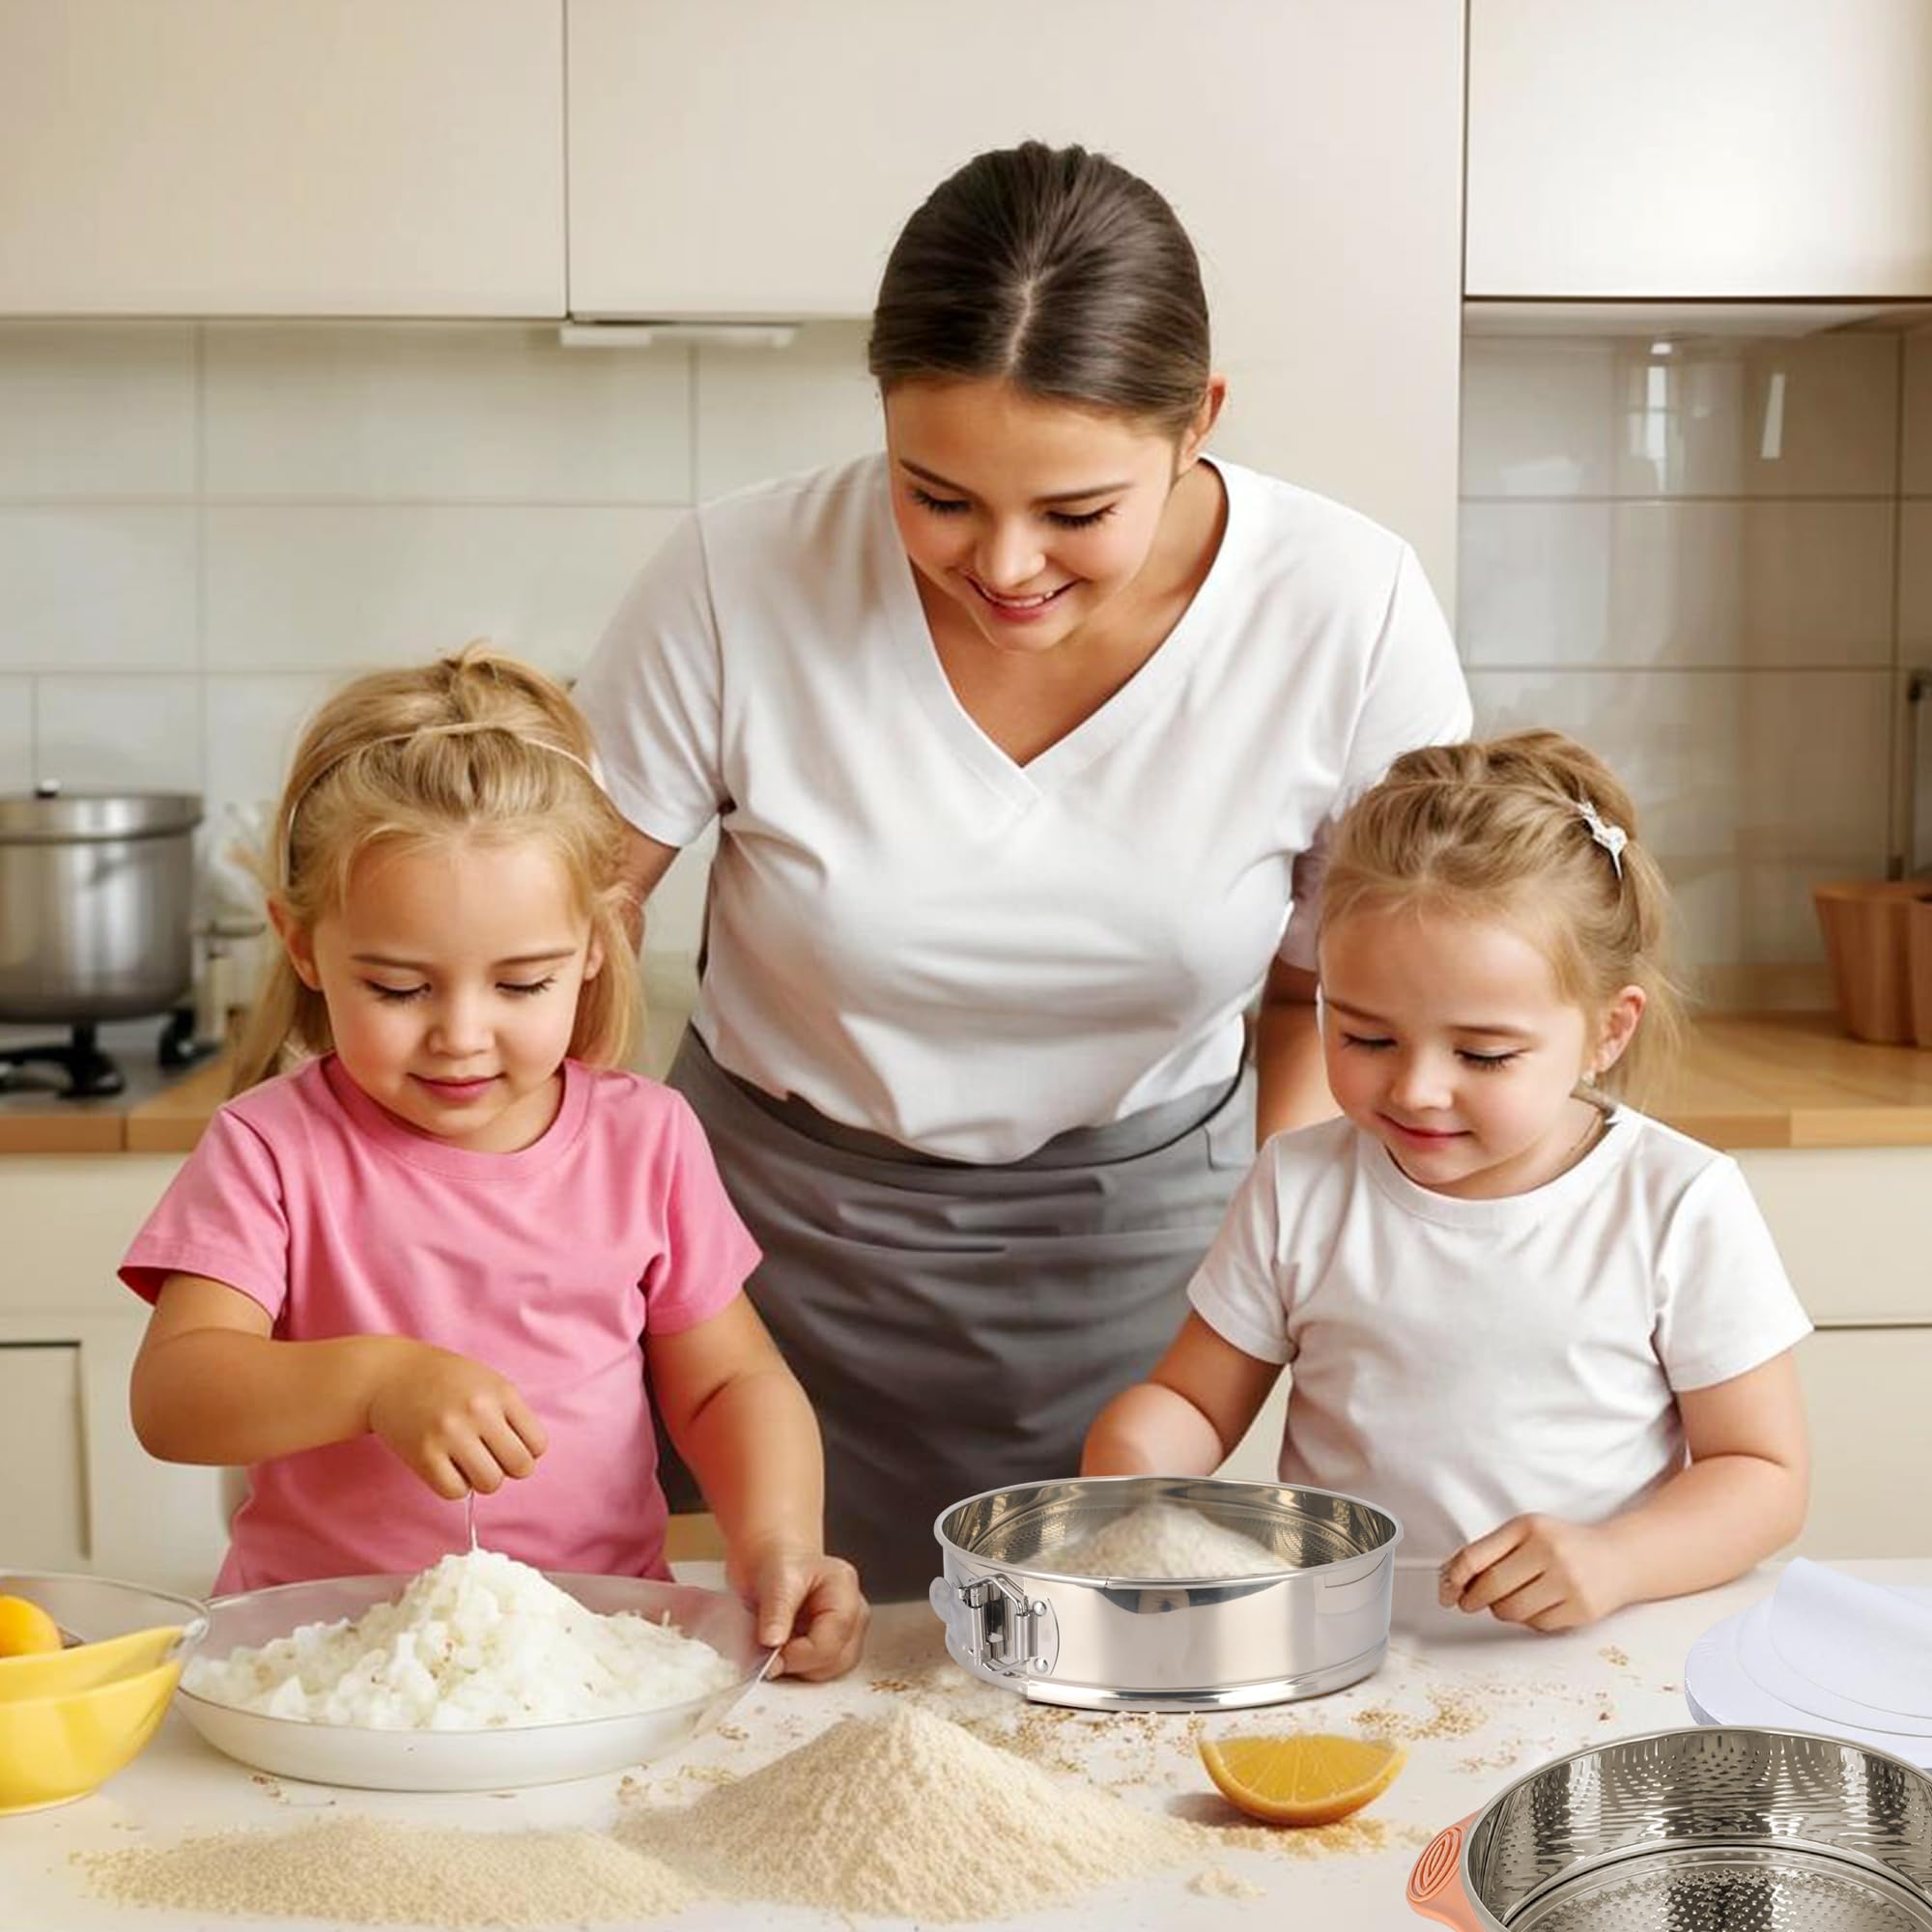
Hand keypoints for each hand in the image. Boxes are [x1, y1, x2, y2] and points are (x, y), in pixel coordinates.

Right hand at [365, 1342, 547, 1500]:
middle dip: (506, 1468)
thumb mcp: (487, 1383)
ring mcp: (450, 1434)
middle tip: (486, 1455)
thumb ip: (510, 1415)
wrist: (389, 1375)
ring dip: (481, 1479)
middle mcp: (479, 1411)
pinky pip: (456, 1491)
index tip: (505, 1443)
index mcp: (501, 1392)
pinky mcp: (423, 1455)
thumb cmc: (445, 1382)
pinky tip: (444, 1465)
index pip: (538, 1445)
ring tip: (465, 1459)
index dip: (524, 1450)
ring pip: (490, 1484)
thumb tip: (527, 1459)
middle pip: (520, 1467)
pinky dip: (454, 1485)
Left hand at [729, 1540, 868, 1681]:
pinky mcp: (841, 1648)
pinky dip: (802, 1669)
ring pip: (832, 1671)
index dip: (799, 1656)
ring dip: (801, 1668)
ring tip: (781, 1646)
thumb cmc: (781, 1567)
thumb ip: (775, 1613)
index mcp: (844, 1589)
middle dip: (800, 1664)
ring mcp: (852, 1633)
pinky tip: (788, 1651)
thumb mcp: (775, 1581)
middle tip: (771, 1653)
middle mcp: (856, 1613)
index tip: (771, 1657)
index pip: (831, 1640)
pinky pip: (824, 1672)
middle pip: (837, 1660)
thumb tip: (772, 1644)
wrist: (779, 1567)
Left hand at [1438, 1514, 1625, 1631]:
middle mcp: (1549, 1552)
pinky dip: (1529, 1619)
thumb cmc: (1564, 1544)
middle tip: (1468, 1602)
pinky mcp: (1581, 1609)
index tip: (1445, 1591)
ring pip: (1511, 1611)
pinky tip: (1538, 1604)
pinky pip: (1536, 1625)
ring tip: (1510, 1599)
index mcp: (1528, 1528)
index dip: (1453, 1578)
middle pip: (1491, 1588)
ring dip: (1501, 1610)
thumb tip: (1452, 1578)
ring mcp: (1567, 1582)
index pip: (1476, 1556)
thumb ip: (1491, 1550)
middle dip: (1472, 1599)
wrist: (1619, 1557)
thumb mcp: (1526, 1533)